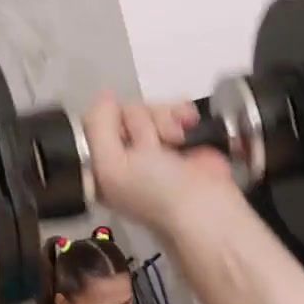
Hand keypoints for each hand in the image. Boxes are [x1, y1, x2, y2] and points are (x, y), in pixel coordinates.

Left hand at [82, 92, 238, 231]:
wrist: (206, 206)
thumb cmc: (156, 193)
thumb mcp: (112, 165)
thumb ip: (98, 128)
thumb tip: (105, 97)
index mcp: (103, 165)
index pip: (97, 123)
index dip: (112, 121)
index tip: (126, 135)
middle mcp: (126, 155)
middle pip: (125, 112)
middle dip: (143, 123)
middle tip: (154, 147)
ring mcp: (155, 146)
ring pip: (151, 109)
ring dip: (165, 118)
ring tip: (176, 139)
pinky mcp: (181, 139)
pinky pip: (174, 111)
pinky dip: (182, 112)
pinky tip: (188, 122)